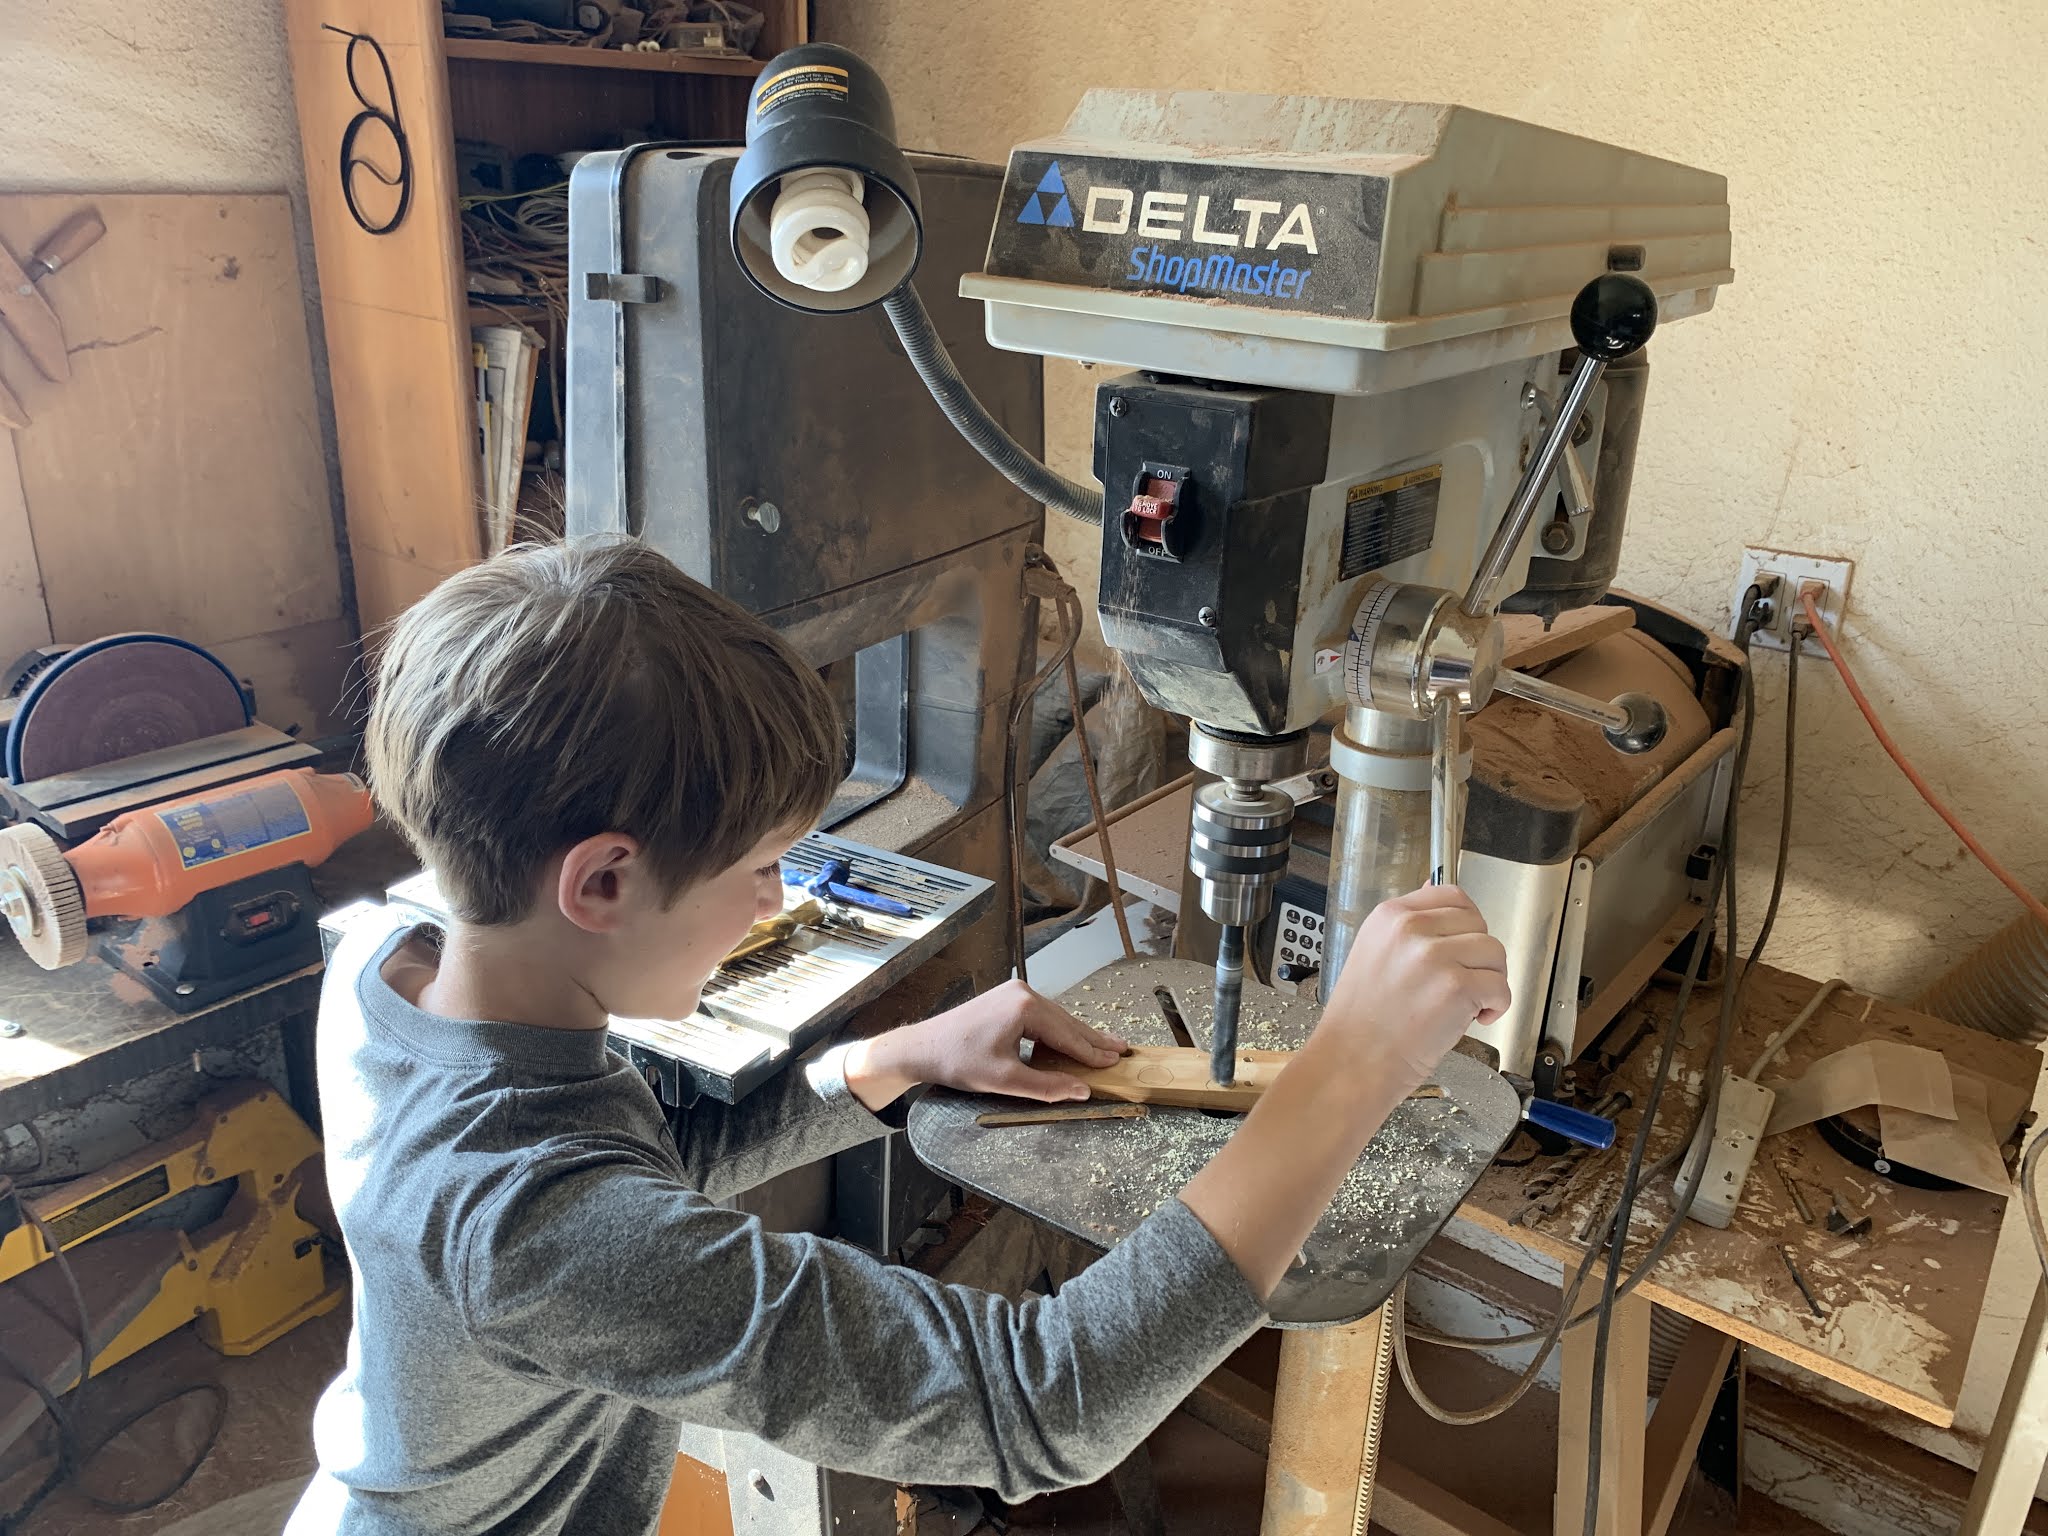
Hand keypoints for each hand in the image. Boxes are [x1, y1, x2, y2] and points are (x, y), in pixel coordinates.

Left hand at [843, 980, 1127, 1110]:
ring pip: (1054, 1019)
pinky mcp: (1005, 999)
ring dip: (1076, 1035)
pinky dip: (1057, 1031)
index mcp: (1024, 1006)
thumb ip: (1046, 1086)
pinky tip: (1070, 1040)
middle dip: (1092, 1039)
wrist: (921, 1047)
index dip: (1092, 1052)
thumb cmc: (958, 1061)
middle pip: (1065, 1021)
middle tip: (1121, 1050)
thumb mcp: (1004, 1080)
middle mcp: (1022, 992)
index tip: (1115, 1062)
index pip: (1067, 1034)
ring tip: (1103, 1047)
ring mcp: (1013, 993)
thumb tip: (1081, 1091)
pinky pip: (1041, 1016)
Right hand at [1310, 885, 1509, 1092]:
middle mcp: (1412, 928)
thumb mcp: (1372, 952)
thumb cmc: (1361, 1020)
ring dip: (1490, 980)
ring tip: (1468, 1004)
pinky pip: (1501, 987)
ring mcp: (1435, 956)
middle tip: (1462, 983)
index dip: (1466, 924)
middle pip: (1479, 924)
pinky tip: (1475, 1018)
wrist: (1352, 1062)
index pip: (1451, 895)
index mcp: (1390, 916)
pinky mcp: (1456, 988)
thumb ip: (1408, 926)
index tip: (1461, 949)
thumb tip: (1436, 891)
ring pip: (1495, 953)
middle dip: (1479, 956)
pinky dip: (1497, 1006)